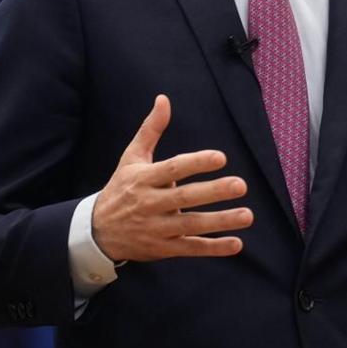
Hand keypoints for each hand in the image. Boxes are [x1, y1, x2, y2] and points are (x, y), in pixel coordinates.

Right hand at [92, 94, 252, 262]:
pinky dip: (213, 248)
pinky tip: (236, 244)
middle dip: (213, 192)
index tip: (221, 157)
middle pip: (185, 198)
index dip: (196, 163)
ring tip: (247, 215)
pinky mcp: (163, 248)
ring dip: (220, 221)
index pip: (172, 169)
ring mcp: (156, 228)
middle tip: (240, 185)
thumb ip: (151, 129)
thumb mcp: (132, 157)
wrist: (98, 231)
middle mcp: (149, 203)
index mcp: (143, 178)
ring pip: (191, 225)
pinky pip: (191, 249)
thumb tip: (164, 99)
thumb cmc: (121, 187)